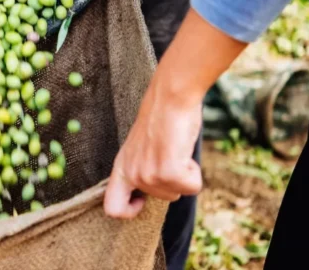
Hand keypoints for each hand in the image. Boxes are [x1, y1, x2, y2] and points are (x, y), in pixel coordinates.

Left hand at [103, 76, 202, 218]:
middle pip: (161, 199)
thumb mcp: (142, 149)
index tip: (143, 200)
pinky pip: (192, 187)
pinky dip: (195, 172)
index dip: (129, 210)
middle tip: (170, 155)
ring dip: (185, 174)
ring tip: (176, 150)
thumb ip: (142, 170)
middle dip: (173, 181)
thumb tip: (157, 189)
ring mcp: (148, 175)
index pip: (113, 208)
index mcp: (121, 168)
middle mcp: (131, 174)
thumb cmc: (161, 119)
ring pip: (177, 193)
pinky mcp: (168, 172)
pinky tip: (183, 151)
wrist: (170, 98)